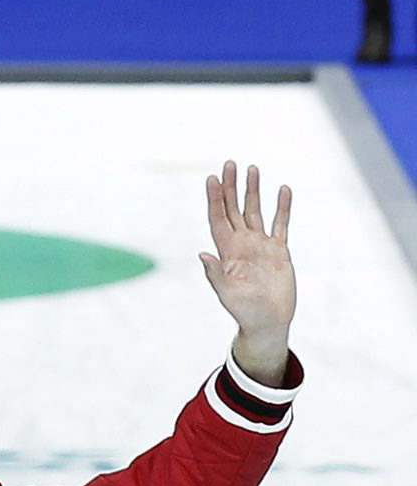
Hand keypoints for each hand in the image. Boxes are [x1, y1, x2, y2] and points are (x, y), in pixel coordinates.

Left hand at [200, 159, 294, 381]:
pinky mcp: (279, 250)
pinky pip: (281, 224)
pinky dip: (282, 208)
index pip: (218, 219)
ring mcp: (261, 246)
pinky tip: (283, 190)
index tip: (211, 179)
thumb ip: (215, 274)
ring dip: (254, 191)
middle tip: (229, 164)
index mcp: (227, 252)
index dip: (214, 200)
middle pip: (234, 210)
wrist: (267, 321)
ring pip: (256, 211)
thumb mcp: (227, 293)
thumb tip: (202, 254)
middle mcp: (242, 245)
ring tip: (253, 168)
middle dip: (231, 188)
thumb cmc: (243, 311)